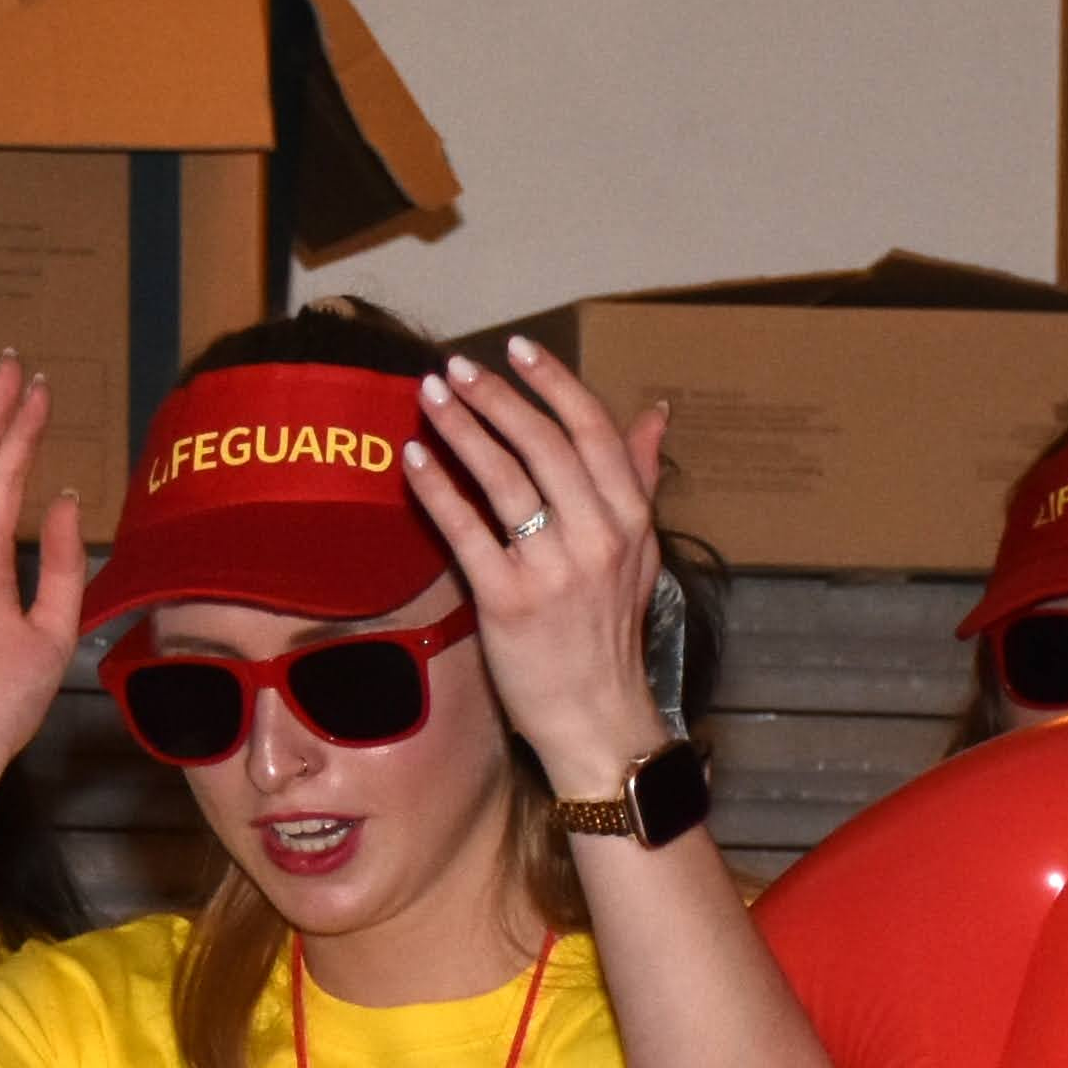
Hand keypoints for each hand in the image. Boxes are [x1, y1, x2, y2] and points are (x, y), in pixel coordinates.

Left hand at [402, 339, 669, 790]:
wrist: (597, 718)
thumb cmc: (609, 635)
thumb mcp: (641, 554)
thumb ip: (640, 482)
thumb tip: (652, 415)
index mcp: (629, 521)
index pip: (592, 431)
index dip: (553, 383)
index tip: (518, 349)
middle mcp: (597, 538)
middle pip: (543, 445)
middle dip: (496, 398)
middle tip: (456, 368)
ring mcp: (552, 571)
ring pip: (504, 478)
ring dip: (463, 429)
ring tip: (431, 397)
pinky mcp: (509, 602)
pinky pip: (467, 530)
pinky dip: (439, 488)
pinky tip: (415, 456)